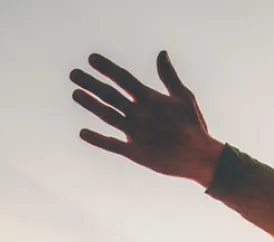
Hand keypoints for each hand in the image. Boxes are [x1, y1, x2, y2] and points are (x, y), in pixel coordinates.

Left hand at [70, 51, 223, 185]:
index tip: (91, 58)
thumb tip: (161, 53)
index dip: (106, 68)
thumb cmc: (193, 126)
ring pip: (107, 115)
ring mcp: (136, 133)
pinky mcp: (136, 152)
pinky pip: (112, 145)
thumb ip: (169, 76)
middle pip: (110, 95)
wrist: (200, 157)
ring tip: (75, 94)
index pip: (123, 78)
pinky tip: (82, 133)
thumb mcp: (184, 97)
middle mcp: (140, 114)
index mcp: (151, 99)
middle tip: (73, 74)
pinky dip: (97, 139)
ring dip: (90, 104)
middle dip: (90, 83)